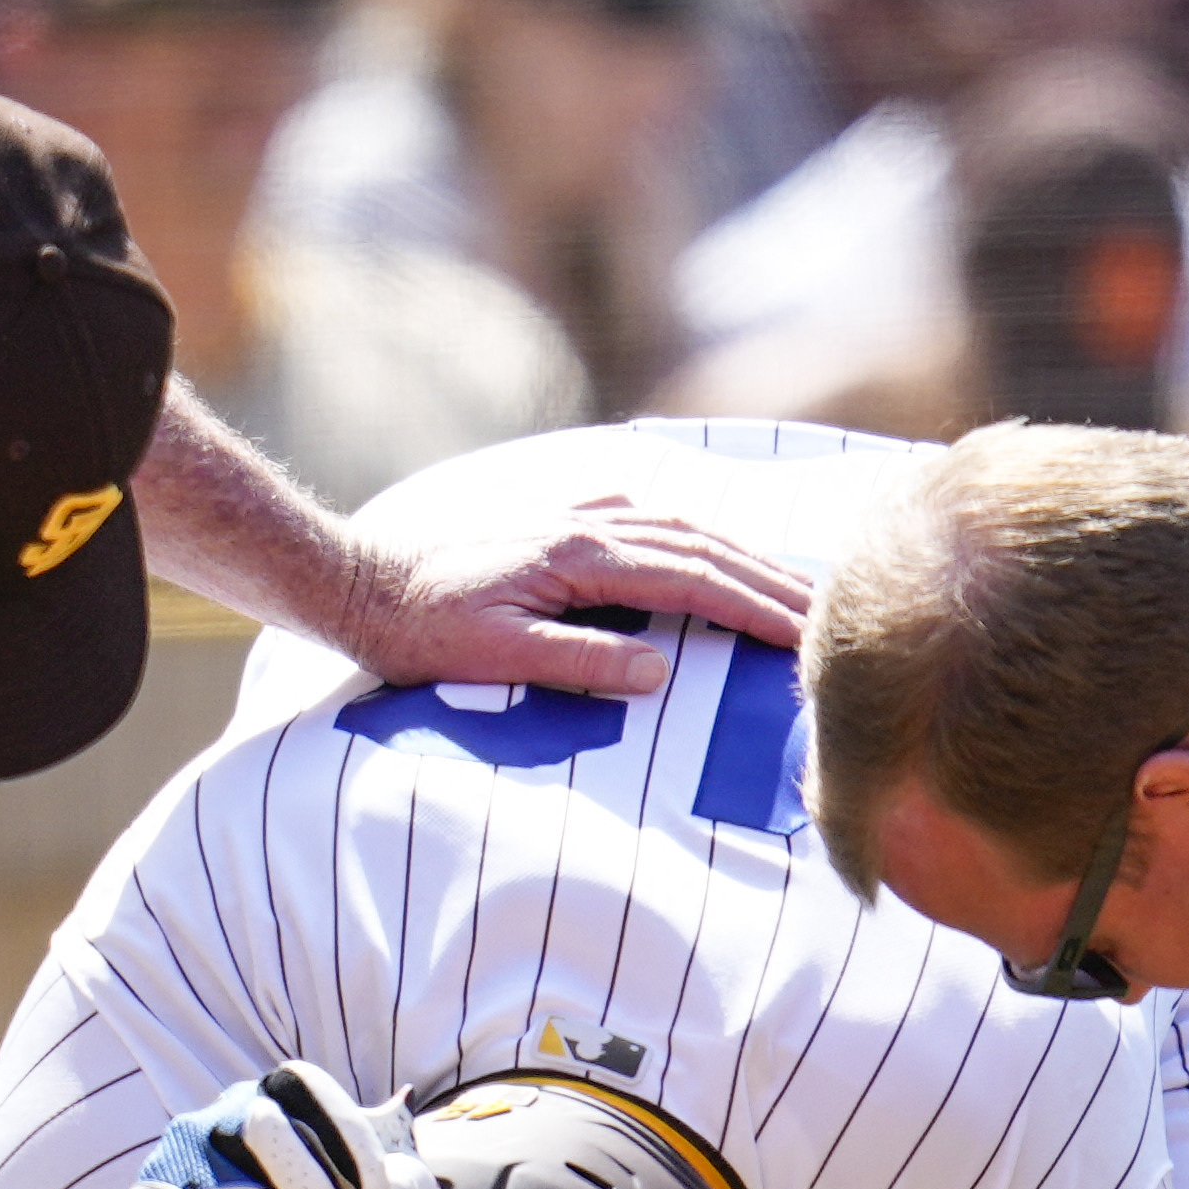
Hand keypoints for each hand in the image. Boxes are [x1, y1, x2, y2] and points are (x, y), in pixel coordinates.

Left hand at [340, 507, 814, 700]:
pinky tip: (715, 552)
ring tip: (793, 588)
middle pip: (706, 546)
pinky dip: (698, 538)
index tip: (808, 635)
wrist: (358, 582)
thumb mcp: (494, 659)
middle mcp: (588, 524)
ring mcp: (577, 515)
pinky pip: (652, 521)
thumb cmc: (419, 630)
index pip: (695, 578)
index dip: (758, 607)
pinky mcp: (562, 521)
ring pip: (685, 527)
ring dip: (744, 557)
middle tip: (830, 614)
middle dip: (773, 579)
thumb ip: (579, 662)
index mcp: (581, 556)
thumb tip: (660, 672)